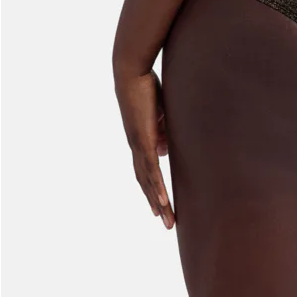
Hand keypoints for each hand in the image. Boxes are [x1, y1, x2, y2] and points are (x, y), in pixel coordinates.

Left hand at [115, 69, 173, 229]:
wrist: (130, 73)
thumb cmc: (145, 86)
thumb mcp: (159, 112)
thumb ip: (162, 129)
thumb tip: (166, 148)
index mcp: (140, 141)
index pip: (147, 171)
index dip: (153, 189)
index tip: (160, 205)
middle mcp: (136, 147)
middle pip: (146, 183)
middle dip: (156, 204)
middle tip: (166, 223)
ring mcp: (138, 146)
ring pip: (148, 182)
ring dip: (158, 203)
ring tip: (166, 220)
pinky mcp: (143, 140)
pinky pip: (151, 169)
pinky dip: (157, 187)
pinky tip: (162, 201)